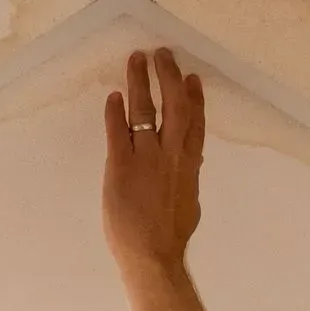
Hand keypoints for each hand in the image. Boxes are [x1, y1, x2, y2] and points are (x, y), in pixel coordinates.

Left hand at [103, 47, 203, 276]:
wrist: (152, 256)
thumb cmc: (171, 237)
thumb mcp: (189, 203)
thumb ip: (189, 178)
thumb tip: (192, 166)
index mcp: (190, 166)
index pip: (196, 123)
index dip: (195, 98)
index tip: (192, 77)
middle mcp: (172, 156)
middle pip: (174, 107)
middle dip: (169, 77)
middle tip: (162, 55)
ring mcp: (146, 159)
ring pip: (145, 111)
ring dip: (140, 83)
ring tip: (136, 60)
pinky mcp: (121, 166)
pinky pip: (118, 131)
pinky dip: (115, 111)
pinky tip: (113, 96)